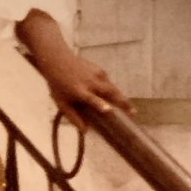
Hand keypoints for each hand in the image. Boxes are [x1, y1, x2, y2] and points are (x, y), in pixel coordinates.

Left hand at [16, 10, 131, 129]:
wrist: (57, 60)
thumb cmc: (58, 84)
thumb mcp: (61, 103)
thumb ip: (73, 117)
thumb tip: (86, 131)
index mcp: (79, 91)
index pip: (91, 99)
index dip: (100, 104)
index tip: (108, 110)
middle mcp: (89, 82)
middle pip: (109, 92)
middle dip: (122, 102)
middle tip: (133, 113)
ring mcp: (96, 74)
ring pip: (113, 88)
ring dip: (121, 97)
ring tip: (129, 109)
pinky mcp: (100, 70)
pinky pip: (108, 83)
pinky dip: (111, 91)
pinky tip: (113, 97)